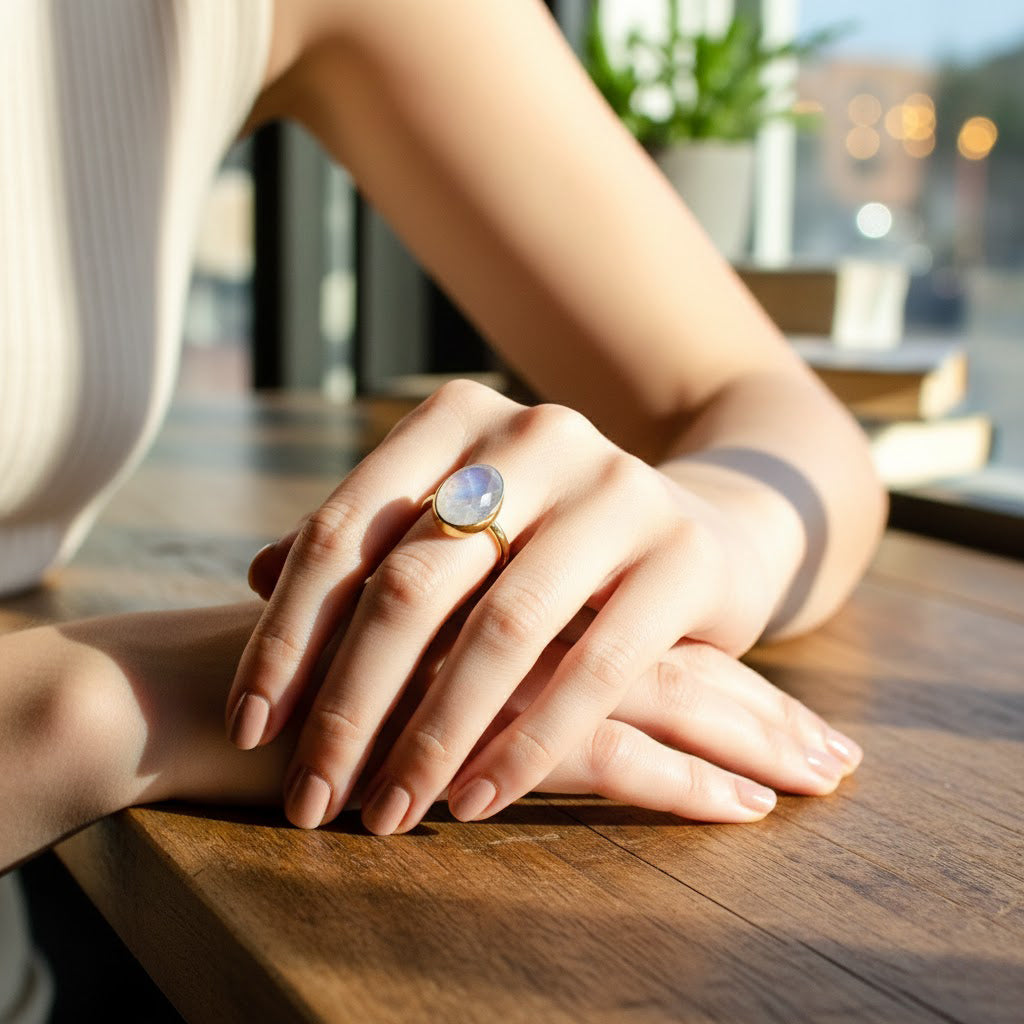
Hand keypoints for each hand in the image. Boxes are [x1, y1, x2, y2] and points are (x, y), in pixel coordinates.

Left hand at [225, 379, 850, 831]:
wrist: (700, 529)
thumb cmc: (547, 537)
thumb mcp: (458, 523)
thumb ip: (370, 540)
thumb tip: (253, 577)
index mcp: (458, 420)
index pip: (345, 530)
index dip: (287, 633)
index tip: (251, 727)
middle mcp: (536, 437)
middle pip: (412, 582)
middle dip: (349, 704)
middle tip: (310, 797)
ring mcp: (617, 490)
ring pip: (502, 629)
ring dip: (434, 737)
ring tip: (389, 813)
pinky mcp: (683, 556)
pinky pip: (594, 667)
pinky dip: (527, 744)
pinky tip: (478, 800)